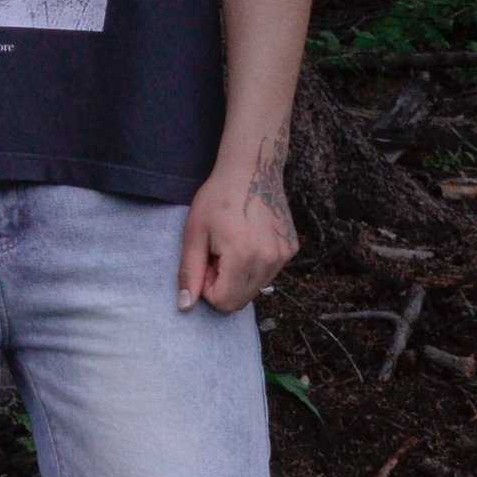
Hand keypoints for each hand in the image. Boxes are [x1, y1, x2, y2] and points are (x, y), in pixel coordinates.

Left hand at [178, 131, 298, 313]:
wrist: (251, 170)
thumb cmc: (217, 198)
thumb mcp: (194, 234)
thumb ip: (190, 272)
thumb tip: (185, 306)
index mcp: (242, 258)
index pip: (224, 303)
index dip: (208, 287)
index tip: (206, 260)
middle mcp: (268, 261)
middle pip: (241, 300)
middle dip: (224, 285)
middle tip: (217, 254)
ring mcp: (283, 256)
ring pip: (256, 288)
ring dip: (239, 276)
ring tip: (232, 246)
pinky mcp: (291, 249)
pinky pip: (269, 273)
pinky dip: (255, 265)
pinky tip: (248, 239)